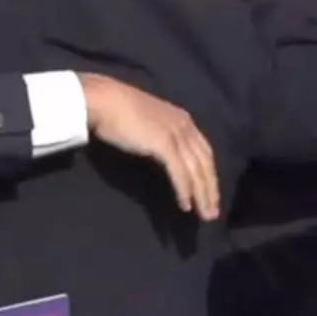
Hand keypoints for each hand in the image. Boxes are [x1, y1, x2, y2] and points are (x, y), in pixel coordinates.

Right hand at [79, 73, 220, 219]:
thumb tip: (163, 153)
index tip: (210, 193)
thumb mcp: (148, 122)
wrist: (104, 100)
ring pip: (195, 170)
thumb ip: (160, 135)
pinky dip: (184, 190)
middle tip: (212, 213)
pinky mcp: (164, 145)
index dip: (209, 174)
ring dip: (201, 195)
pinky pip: (179, 173)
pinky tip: (185, 205)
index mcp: (183, 119)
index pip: (204, 151)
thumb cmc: (118, 109)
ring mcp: (175, 135)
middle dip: (211, 189)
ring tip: (204, 215)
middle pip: (205, 162)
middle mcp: (184, 126)